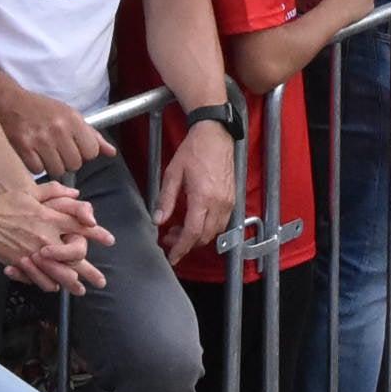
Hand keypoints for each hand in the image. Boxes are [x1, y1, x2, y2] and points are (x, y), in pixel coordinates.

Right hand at [0, 88, 108, 177]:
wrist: (10, 103)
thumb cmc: (42, 110)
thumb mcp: (70, 115)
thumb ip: (92, 135)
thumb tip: (111, 152)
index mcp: (73, 119)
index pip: (92, 151)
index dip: (84, 152)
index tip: (75, 147)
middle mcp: (58, 129)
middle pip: (75, 164)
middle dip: (68, 160)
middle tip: (58, 149)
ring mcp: (40, 139)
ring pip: (58, 170)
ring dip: (53, 165)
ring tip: (46, 152)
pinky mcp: (24, 148)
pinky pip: (38, 170)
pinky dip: (37, 165)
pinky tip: (34, 154)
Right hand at [0, 179, 110, 287]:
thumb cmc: (4, 204)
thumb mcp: (30, 192)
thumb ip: (55, 192)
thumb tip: (76, 194)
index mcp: (50, 217)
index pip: (80, 225)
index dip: (97, 233)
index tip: (109, 240)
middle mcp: (45, 236)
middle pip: (74, 255)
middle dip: (89, 270)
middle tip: (100, 280)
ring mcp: (33, 252)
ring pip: (59, 272)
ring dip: (72, 283)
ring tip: (80, 290)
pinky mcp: (21, 262)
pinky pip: (39, 278)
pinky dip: (49, 283)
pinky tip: (56, 287)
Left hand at [153, 120, 239, 265]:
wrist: (215, 134)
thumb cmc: (194, 150)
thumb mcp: (173, 173)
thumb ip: (165, 200)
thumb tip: (158, 221)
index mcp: (203, 198)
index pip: (192, 233)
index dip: (180, 248)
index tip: (171, 257)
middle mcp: (219, 203)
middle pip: (204, 237)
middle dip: (186, 244)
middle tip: (169, 238)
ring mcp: (228, 202)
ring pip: (214, 232)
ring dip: (197, 237)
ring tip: (179, 229)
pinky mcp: (232, 199)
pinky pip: (221, 222)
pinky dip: (207, 228)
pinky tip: (195, 220)